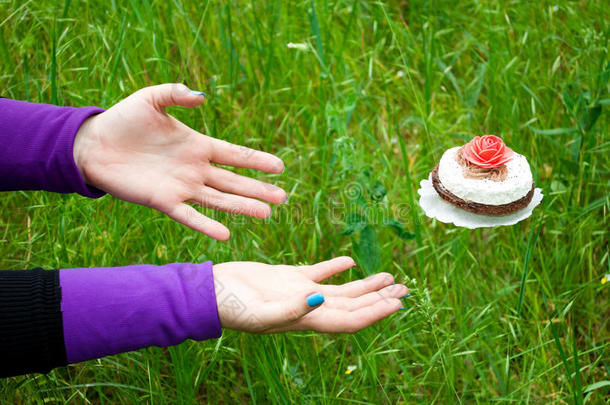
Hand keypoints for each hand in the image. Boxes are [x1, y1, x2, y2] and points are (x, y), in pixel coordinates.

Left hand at [73, 83, 286, 239]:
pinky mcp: (162, 201)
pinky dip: (206, 225)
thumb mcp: (151, 99)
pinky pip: (189, 215)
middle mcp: (195, 169)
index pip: (235, 155)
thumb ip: (176, 94)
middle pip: (234, 181)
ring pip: (219, 200)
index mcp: (197, 145)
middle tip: (284, 198)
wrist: (92, 145)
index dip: (257, 161)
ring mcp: (181, 187)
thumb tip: (202, 97)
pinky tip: (225, 234)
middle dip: (259, 189)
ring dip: (243, 207)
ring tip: (267, 214)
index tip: (280, 166)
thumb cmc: (123, 120)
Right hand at [213, 257, 407, 333]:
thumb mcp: (259, 311)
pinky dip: (336, 267)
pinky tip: (350, 261)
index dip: (374, 313)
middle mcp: (309, 307)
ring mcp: (299, 291)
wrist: (210, 293)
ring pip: (341, 289)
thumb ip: (291, 307)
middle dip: (380, 299)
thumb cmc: (231, 307)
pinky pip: (319, 271)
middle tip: (405, 290)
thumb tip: (319, 298)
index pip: (349, 319)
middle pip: (353, 305)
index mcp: (306, 319)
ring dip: (366, 285)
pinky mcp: (288, 276)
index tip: (397, 304)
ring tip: (390, 278)